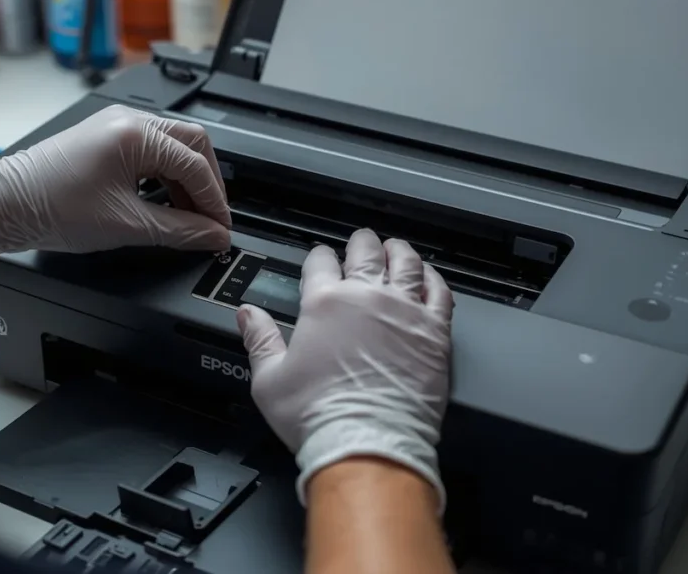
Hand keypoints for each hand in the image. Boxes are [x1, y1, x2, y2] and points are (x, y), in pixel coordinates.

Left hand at [0, 105, 231, 267]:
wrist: (2, 206)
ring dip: (186, 180)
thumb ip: (180, 230)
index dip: (215, 201)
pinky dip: (165, 177)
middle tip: (211, 218)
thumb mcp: (127, 225)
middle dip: (207, 183)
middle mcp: (128, 121)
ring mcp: (115, 126)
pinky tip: (164, 203)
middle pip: (192, 145)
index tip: (221, 229)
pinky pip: (150, 151)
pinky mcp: (104, 139)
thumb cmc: (50, 208)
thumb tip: (212, 235)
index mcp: (136, 134)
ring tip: (188, 217)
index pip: (197, 165)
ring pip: (172, 147)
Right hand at [237, 229, 453, 512]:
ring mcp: (404, 312)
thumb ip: (259, 339)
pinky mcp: (434, 333)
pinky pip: (439, 291)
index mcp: (324, 303)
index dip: (318, 256)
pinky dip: (433, 278)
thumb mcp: (269, 380)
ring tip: (395, 248)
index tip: (320, 258)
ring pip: (406, 263)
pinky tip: (429, 277)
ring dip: (398, 251)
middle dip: (360, 243)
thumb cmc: (321, 417)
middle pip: (366, 252)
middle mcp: (366, 298)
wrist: (367, 445)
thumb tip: (247, 315)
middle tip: (360, 241)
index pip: (320, 262)